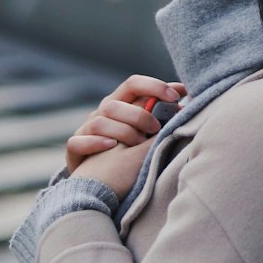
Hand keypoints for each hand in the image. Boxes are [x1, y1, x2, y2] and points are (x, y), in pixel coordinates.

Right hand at [66, 74, 185, 190]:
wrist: (98, 179)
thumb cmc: (128, 150)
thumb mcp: (145, 129)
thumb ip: (160, 114)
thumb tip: (188, 101)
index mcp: (120, 102)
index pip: (133, 84)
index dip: (153, 86)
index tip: (175, 96)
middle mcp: (101, 112)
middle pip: (115, 104)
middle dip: (139, 115)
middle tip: (156, 128)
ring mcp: (86, 129)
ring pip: (99, 121)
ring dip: (121, 131)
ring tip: (138, 143)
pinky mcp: (75, 148)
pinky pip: (78, 142)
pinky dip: (95, 143)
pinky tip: (111, 147)